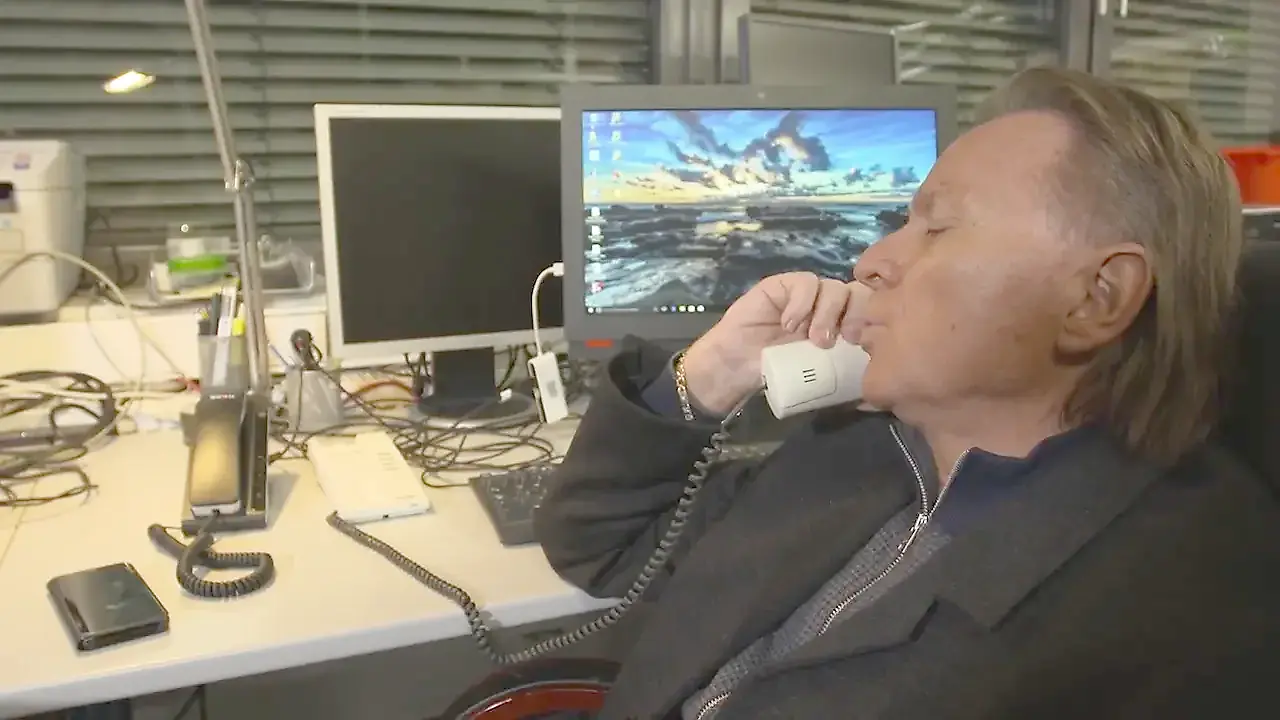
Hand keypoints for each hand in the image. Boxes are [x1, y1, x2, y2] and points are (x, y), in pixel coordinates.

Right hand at [682, 272, 868, 414]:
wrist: (736, 367)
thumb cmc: (779, 374)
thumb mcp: (818, 375)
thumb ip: (841, 369)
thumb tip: (876, 380)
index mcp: (842, 325)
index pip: (871, 311)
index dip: (873, 322)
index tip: (863, 345)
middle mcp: (828, 306)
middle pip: (858, 294)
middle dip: (857, 313)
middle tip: (846, 338)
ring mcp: (806, 294)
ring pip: (833, 287)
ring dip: (828, 312)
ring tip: (814, 338)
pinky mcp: (783, 285)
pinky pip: (804, 283)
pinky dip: (802, 302)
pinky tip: (790, 323)